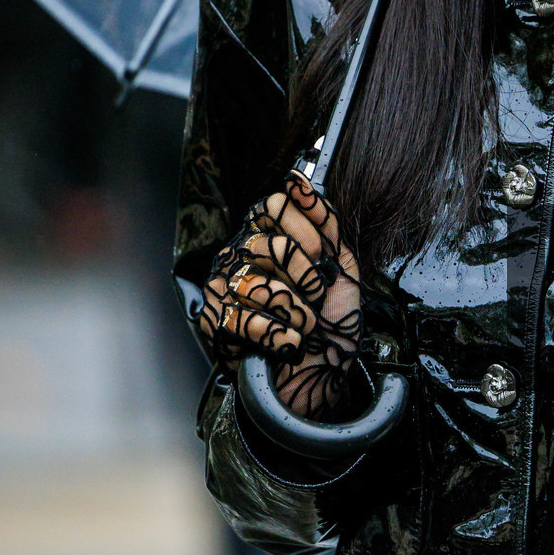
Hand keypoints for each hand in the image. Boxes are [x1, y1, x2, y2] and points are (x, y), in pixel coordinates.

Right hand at [197, 175, 362, 420]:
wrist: (318, 375)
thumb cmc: (328, 321)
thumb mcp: (339, 267)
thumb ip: (325, 222)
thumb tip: (298, 179)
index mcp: (267, 236)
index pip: (274, 206)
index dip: (305, 231)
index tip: (321, 255)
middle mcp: (238, 254)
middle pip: (272, 246)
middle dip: (307, 279)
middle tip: (316, 298)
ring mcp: (222, 287)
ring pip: (259, 286)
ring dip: (297, 314)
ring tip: (304, 327)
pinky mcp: (214, 321)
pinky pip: (247, 320)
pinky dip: (280, 337)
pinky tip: (287, 344)